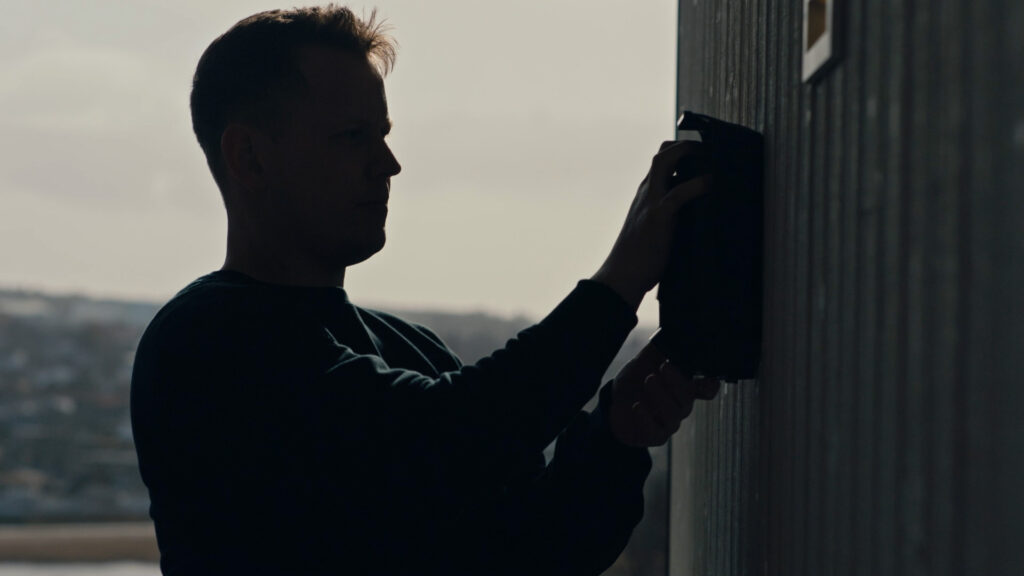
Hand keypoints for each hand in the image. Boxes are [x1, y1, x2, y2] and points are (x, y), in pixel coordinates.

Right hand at [592, 141, 709, 309]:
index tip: (703, 156)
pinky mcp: (659, 215)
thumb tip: (693, 217)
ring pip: (664, 161)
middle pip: (662, 153)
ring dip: (689, 153)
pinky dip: (698, 184)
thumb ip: (667, 217)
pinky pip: (680, 191)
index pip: (659, 161)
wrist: (621, 277)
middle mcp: (645, 192)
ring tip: (712, 159)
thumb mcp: (653, 230)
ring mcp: (650, 202)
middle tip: (710, 152)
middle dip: (687, 145)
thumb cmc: (637, 259)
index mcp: (645, 196)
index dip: (680, 152)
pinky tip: (711, 184)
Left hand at [607, 341, 716, 446]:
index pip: (707, 388)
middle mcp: (680, 405)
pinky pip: (656, 431)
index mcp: (683, 386)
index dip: (710, 384)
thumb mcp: (646, 359)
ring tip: (648, 380)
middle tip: (663, 367)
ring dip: (661, 396)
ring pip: (675, 414)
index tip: (705, 374)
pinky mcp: (656, 435)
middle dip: (677, 382)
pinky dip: (646, 417)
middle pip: (689, 398)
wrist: (613, 402)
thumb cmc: (635, 380)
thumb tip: (672, 331)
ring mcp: (670, 421)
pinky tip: (636, 406)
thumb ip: (661, 348)